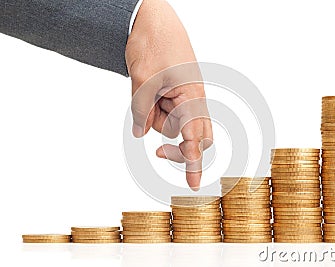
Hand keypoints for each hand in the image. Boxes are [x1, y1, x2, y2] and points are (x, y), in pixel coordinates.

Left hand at [125, 0, 212, 189]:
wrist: (153, 21)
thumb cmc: (154, 44)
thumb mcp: (142, 81)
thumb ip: (141, 111)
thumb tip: (139, 133)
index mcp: (191, 97)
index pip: (194, 137)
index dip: (192, 162)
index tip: (192, 184)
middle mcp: (194, 100)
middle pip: (193, 136)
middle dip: (176, 146)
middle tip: (158, 152)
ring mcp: (187, 96)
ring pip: (175, 125)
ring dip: (159, 119)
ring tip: (148, 92)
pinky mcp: (178, 93)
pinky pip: (169, 112)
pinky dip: (157, 111)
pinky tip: (150, 93)